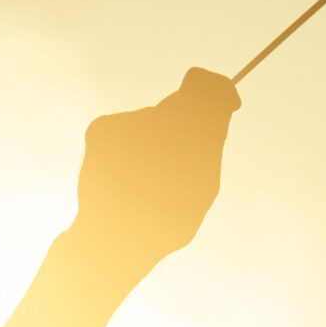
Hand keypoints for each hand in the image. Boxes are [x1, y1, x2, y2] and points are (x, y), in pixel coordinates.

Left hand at [69, 68, 238, 270]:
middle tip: (177, 163)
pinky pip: (124, 128)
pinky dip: (127, 146)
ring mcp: (126, 123)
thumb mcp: (202, 184)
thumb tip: (217, 107)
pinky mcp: (101, 128)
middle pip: (177, 107)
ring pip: (150, 121)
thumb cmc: (165, 219)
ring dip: (153, 142)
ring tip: (146, 180)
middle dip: (183, 127)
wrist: (112, 238)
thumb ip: (210, 141)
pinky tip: (125, 174)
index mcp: (193, 133)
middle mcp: (159, 119)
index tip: (224, 102)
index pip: (207, 88)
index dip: (218, 90)